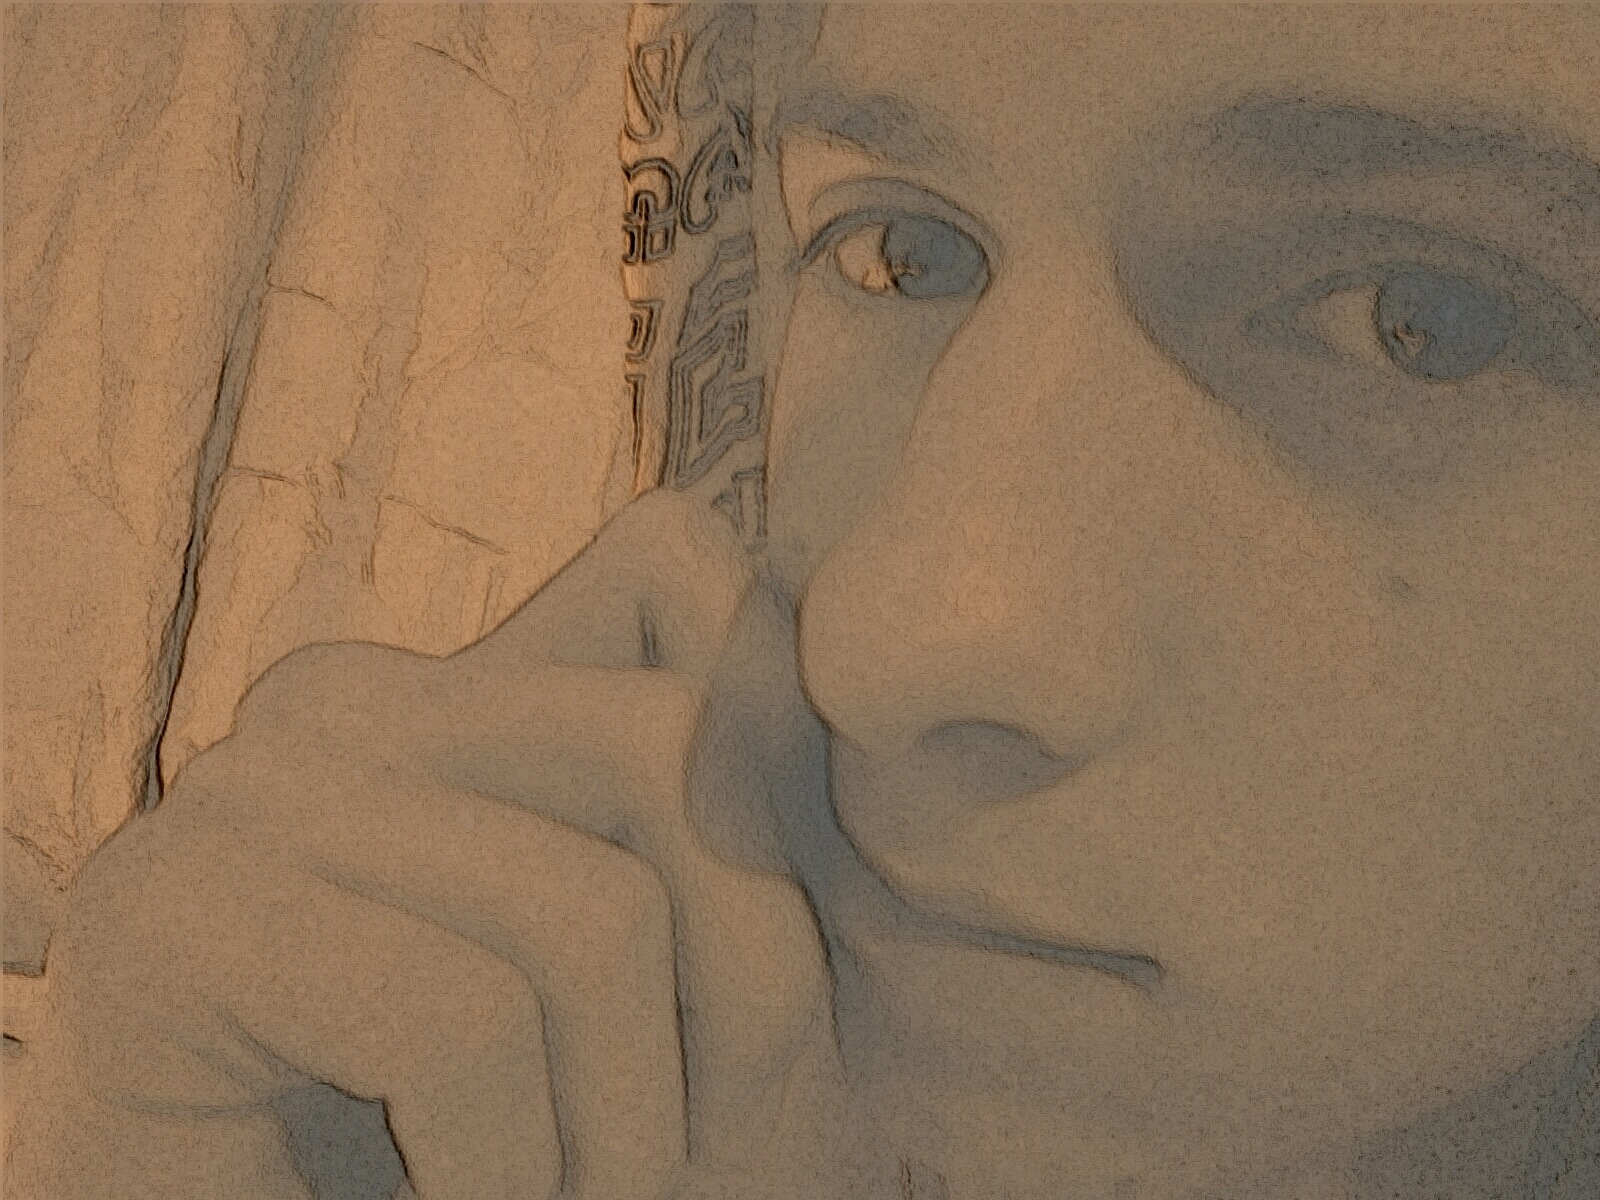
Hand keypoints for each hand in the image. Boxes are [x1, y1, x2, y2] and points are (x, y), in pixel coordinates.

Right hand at [6, 490, 875, 1199]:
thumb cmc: (485, 1141)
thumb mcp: (653, 976)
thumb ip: (711, 828)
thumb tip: (819, 682)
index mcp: (460, 688)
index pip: (673, 568)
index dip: (776, 745)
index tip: (777, 957)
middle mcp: (351, 702)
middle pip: (672, 740)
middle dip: (748, 977)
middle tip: (700, 1136)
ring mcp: (252, 792)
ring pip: (592, 910)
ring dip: (628, 1120)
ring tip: (573, 1185)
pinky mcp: (170, 920)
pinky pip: (458, 1021)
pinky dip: (504, 1166)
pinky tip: (455, 1195)